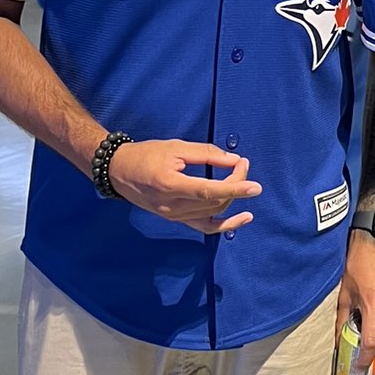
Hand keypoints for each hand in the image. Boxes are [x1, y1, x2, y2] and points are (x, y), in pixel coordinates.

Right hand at [108, 139, 261, 232]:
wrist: (119, 171)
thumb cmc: (147, 155)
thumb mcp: (176, 147)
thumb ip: (206, 154)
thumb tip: (234, 160)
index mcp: (170, 185)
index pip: (210, 192)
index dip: (235, 189)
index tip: (255, 186)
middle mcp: (171, 206)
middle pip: (214, 202)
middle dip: (235, 185)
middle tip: (241, 165)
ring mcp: (173, 216)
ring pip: (213, 213)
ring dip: (231, 198)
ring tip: (240, 179)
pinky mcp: (175, 220)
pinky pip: (205, 227)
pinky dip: (225, 225)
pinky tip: (243, 218)